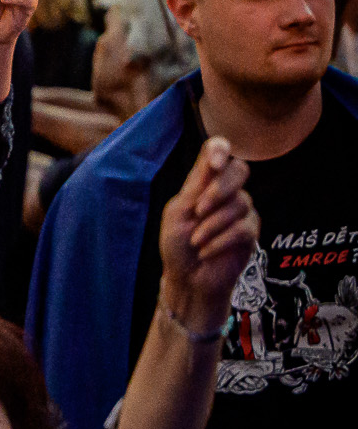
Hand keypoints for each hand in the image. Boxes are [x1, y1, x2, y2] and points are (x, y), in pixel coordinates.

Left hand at [156, 137, 257, 331]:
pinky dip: (219, 241)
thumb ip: (197, 185)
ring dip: (211, 225)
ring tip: (196, 241)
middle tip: (197, 210)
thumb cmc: (178, 244)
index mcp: (204, 182)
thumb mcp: (179, 212)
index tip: (214, 164)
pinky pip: (243, 229)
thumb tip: (214, 155)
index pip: (218, 152)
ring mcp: (242, 211)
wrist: (187, 278)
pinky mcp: (251, 232)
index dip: (220, 150)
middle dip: (219, 189)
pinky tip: (205, 251)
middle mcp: (227, 192)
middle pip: (240, 170)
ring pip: (240, 203)